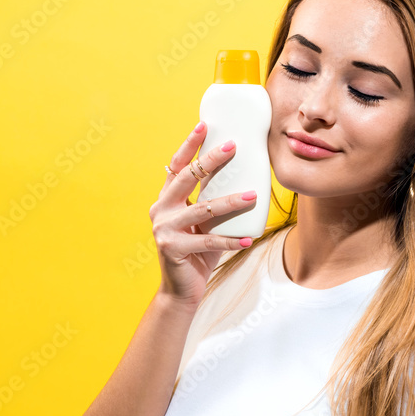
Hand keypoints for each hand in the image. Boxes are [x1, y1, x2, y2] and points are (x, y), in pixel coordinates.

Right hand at [148, 121, 257, 309]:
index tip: (204, 125)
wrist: (181, 290)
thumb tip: (247, 179)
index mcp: (166, 199)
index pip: (177, 165)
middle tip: (232, 146)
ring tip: (253, 196)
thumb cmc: (197, 251)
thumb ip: (212, 202)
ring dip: (231, 202)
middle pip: (187, 177)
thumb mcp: (203, 222)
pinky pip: (208, 241)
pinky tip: (248, 239)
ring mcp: (164, 229)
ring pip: (203, 209)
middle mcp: (161, 209)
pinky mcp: (173, 249)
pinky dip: (230, 241)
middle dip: (211, 160)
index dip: (190, 145)